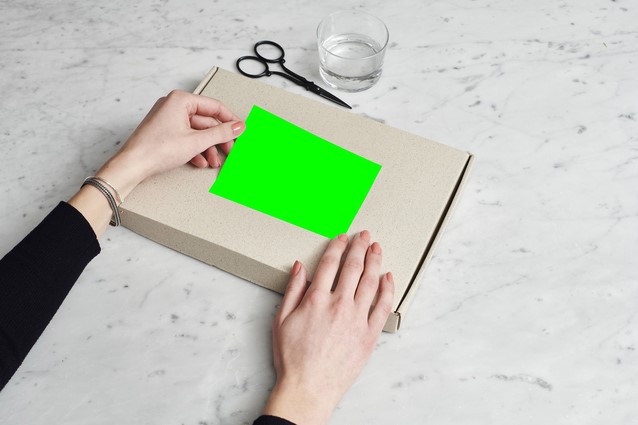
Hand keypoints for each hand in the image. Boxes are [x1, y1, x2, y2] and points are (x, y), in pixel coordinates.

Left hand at [69, 90, 243, 237]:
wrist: (132, 165)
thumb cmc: (156, 149)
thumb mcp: (196, 141)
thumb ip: (221, 133)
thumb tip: (238, 126)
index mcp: (180, 100)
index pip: (214, 106)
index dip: (230, 120)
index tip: (240, 130)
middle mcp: (173, 106)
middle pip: (206, 121)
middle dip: (217, 139)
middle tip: (229, 150)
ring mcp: (168, 120)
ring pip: (196, 132)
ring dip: (207, 148)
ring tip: (213, 161)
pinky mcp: (164, 133)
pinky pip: (186, 138)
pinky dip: (195, 150)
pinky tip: (199, 162)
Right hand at [264, 230, 394, 424]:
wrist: (309, 388)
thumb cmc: (293, 358)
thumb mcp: (281, 320)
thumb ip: (292, 290)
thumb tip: (300, 267)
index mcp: (317, 300)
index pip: (331, 263)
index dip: (338, 246)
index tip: (343, 237)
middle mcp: (340, 305)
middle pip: (353, 267)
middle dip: (360, 247)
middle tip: (365, 236)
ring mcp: (357, 319)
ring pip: (371, 281)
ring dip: (375, 261)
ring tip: (377, 248)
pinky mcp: (369, 334)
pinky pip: (383, 305)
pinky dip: (387, 288)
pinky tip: (388, 277)